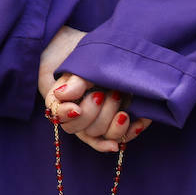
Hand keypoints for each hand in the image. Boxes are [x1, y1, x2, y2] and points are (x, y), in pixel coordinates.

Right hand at [39, 26, 150, 151]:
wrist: (124, 55)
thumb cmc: (99, 58)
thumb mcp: (86, 65)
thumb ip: (76, 80)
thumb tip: (63, 95)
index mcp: (66, 98)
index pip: (58, 115)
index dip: (65, 115)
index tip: (76, 109)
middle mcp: (81, 114)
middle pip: (79, 129)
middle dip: (92, 113)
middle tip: (103, 94)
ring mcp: (100, 121)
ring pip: (99, 135)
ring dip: (111, 120)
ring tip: (119, 96)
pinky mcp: (118, 125)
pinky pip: (119, 139)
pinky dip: (128, 133)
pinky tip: (137, 123)